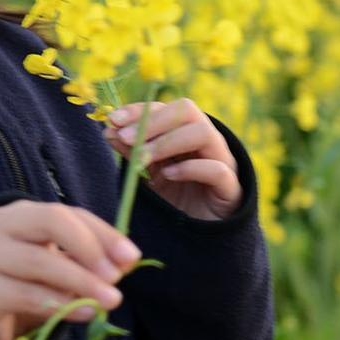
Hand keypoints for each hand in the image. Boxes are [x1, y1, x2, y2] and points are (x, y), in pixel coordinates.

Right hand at [0, 197, 141, 339]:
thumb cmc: (21, 283)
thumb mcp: (55, 265)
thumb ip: (86, 259)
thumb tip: (126, 262)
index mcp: (20, 213)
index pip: (66, 213)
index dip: (102, 233)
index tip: (131, 257)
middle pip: (50, 222)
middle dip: (90, 249)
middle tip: (116, 279)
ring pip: (38, 261)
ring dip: (80, 282)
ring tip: (108, 301)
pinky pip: (24, 294)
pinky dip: (59, 304)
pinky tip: (83, 313)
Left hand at [104, 97, 242, 220]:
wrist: (200, 233)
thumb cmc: (174, 196)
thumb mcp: (148, 172)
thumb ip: (132, 151)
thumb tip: (109, 130)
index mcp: (185, 130)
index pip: (165, 107)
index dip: (139, 110)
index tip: (113, 120)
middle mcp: (206, 139)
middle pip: (187, 111)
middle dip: (153, 122)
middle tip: (126, 138)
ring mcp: (222, 160)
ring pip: (204, 133)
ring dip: (168, 142)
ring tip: (143, 158)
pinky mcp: (231, 188)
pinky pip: (218, 170)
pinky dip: (191, 169)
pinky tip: (168, 175)